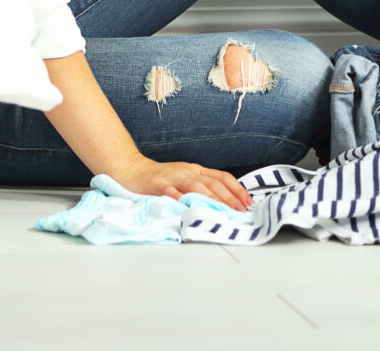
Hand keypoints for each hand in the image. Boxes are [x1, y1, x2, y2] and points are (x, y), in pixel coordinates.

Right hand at [113, 153, 252, 208]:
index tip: (248, 201)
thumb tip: (224, 202)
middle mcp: (188, 172)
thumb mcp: (184, 178)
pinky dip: (179, 199)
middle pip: (213, 183)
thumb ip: (200, 187)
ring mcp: (173, 177)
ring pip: (196, 187)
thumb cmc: (160, 178)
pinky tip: (187, 207)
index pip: (222, 177)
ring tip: (223, 210)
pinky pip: (170, 192)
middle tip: (241, 210)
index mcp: (196, 170)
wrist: (131, 169)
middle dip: (229, 197)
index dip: (236, 189)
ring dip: (212, 199)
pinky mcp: (157, 185)